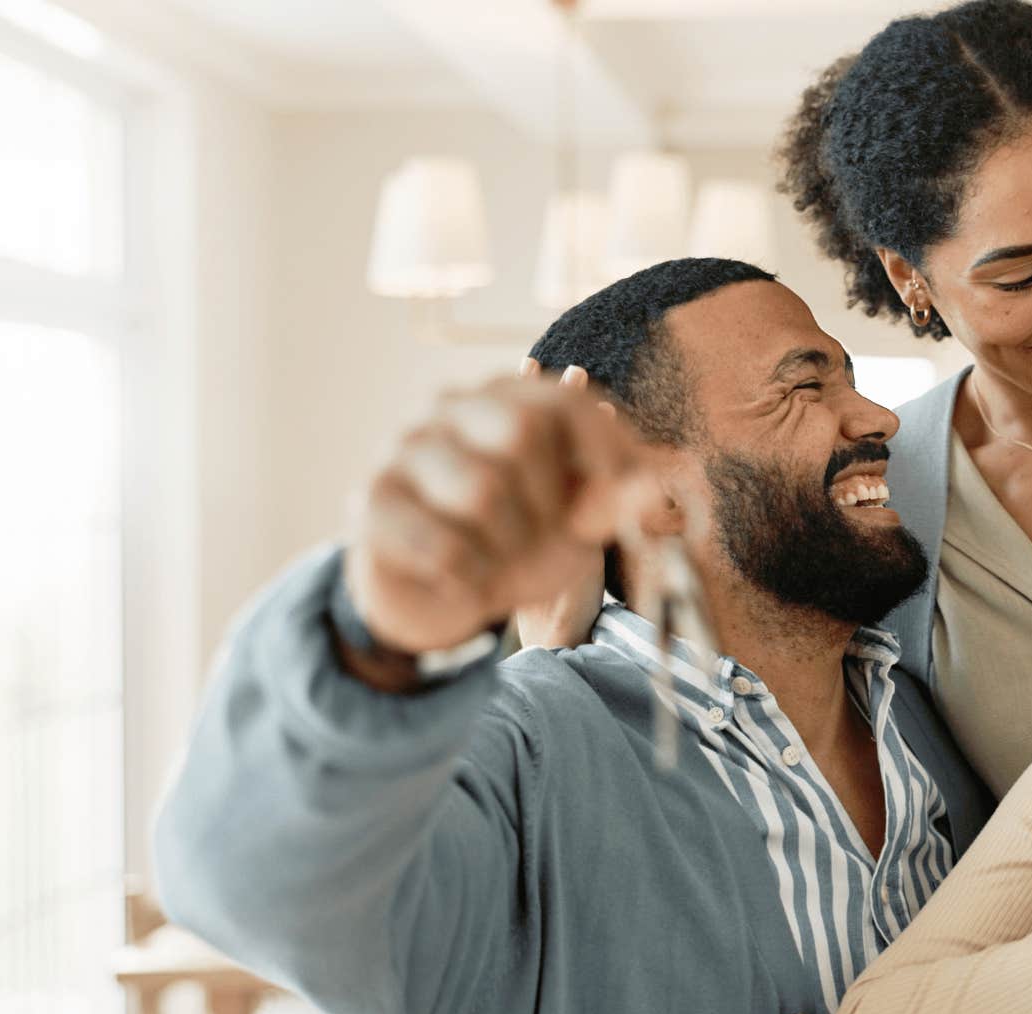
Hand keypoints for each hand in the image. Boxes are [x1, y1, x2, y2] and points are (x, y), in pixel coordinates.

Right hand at [342, 368, 660, 660]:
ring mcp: (405, 448)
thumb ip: (616, 499)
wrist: (437, 597)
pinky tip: (465, 580)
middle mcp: (452, 406)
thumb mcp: (577, 524)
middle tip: (547, 537)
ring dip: (509, 547)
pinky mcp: (371, 501)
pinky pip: (442, 543)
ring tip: (501, 560)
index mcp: (509, 399)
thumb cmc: (515, 545)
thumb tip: (660, 483)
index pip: (566, 398)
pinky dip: (470, 576)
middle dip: (550, 501)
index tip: (632, 497)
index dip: (608, 445)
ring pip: (481, 489)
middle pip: (522, 426)